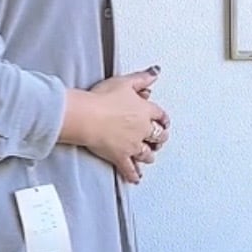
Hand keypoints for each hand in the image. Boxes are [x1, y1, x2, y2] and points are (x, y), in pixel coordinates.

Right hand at [60, 68, 169, 183]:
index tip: (164, 122)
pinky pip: (130, 169)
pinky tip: (136, 178)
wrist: (88, 116)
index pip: (160, 115)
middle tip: (160, 140)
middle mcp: (142, 129)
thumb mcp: (125, 82)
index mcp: (144, 110)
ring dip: (149, 155)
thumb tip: (155, 73)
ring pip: (147, 154)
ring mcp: (132, 145)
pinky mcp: (120, 156)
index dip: (163, 119)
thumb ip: (142, 78)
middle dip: (160, 138)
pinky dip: (133, 174)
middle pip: (158, 136)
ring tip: (150, 156)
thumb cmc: (102, 98)